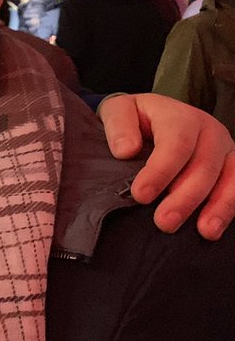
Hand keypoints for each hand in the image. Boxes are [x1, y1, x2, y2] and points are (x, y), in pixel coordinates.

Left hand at [98, 93, 234, 239]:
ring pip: (228, 178)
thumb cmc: (135, 117)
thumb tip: (125, 150)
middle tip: (164, 222)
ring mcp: (225, 149)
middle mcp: (208, 131)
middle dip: (185, 198)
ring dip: (216, 207)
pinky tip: (216, 228)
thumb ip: (118, 125)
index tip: (141, 195)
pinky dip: (229, 208)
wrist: (153, 115)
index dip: (160, 171)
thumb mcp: (118, 109)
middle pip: (203, 166)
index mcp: (180, 116)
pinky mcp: (232, 166)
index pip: (176, 143)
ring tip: (204, 231)